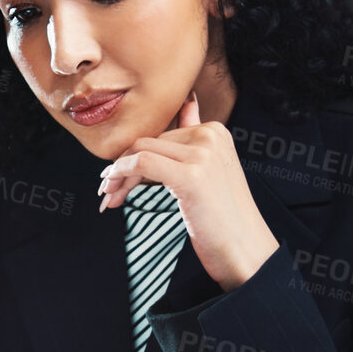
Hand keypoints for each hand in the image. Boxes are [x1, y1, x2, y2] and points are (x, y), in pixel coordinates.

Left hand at [95, 93, 279, 290]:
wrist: (244, 249)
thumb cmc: (224, 216)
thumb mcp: (210, 170)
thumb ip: (194, 137)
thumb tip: (188, 102)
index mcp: (215, 131)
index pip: (160, 135)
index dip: (135, 156)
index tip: (118, 176)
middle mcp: (210, 136)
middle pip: (148, 142)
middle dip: (123, 167)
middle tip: (108, 191)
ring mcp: (202, 155)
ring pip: (140, 151)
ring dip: (117, 175)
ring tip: (109, 197)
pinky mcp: (191, 176)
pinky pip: (141, 163)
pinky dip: (121, 175)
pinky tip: (113, 194)